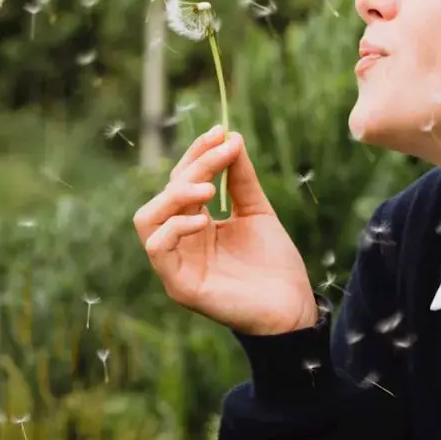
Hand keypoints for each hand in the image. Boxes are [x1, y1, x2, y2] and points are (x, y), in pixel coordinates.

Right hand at [132, 126, 320, 336]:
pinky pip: (157, 249)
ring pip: (147, 218)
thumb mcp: (257, 212)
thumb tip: (231, 137)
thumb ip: (241, 180)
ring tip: (208, 188)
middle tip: (223, 151)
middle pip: (166, 193)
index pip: (181, 181)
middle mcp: (179, 242)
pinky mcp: (178, 286)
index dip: (197, 154)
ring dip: (174, 195)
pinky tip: (204, 220)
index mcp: (194, 224)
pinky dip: (174, 228)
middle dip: (193, 166)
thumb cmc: (274, 264)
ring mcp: (175, 264)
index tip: (221, 132)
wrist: (293, 307)